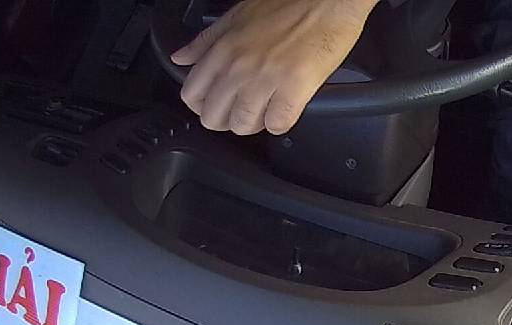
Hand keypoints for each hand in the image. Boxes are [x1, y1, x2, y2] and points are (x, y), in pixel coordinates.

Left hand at [172, 0, 377, 134]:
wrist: (329, 2)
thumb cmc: (290, 5)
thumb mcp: (237, 16)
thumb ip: (206, 40)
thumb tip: (182, 58)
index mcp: (224, 47)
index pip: (192, 94)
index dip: (202, 107)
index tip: (215, 106)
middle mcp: (240, 65)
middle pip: (214, 117)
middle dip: (226, 121)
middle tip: (241, 113)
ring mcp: (266, 78)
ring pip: (244, 125)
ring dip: (254, 125)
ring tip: (265, 112)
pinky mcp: (295, 88)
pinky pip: (278, 124)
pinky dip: (280, 123)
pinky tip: (285, 110)